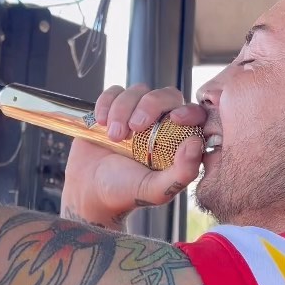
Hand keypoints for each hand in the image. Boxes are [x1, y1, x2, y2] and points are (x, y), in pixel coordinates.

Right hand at [61, 85, 205, 228]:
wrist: (89, 191)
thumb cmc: (126, 192)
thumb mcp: (156, 190)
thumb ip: (182, 173)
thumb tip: (195, 143)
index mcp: (178, 142)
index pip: (194, 114)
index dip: (188, 110)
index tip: (175, 118)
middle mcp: (160, 124)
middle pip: (165, 95)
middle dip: (149, 106)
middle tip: (133, 128)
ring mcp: (136, 113)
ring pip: (138, 91)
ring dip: (122, 109)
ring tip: (113, 137)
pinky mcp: (114, 108)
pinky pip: (114, 91)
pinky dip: (106, 103)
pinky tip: (101, 123)